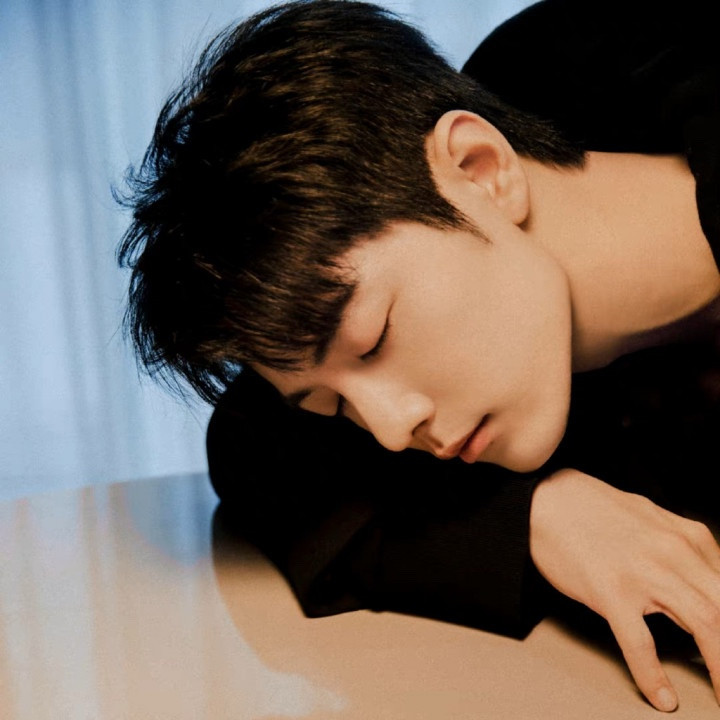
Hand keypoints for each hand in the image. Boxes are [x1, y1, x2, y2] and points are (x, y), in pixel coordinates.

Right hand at [530, 468, 719, 711]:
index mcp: (689, 537)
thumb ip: (682, 550)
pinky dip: (654, 676)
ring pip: (707, 627)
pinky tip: (661, 697)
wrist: (546, 498)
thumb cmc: (592, 508)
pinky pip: (640, 643)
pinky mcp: (610, 591)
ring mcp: (644, 573)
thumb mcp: (652, 519)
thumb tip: (701, 581)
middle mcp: (675, 553)